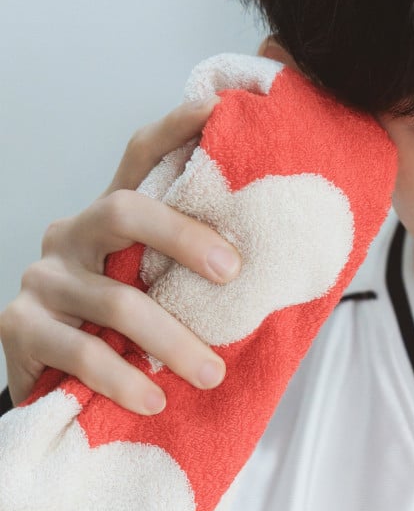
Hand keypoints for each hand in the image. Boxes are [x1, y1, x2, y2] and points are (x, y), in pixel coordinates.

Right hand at [0, 97, 242, 412]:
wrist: (55, 386)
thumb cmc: (128, 333)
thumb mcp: (160, 291)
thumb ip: (195, 273)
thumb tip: (289, 267)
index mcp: (112, 217)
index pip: (141, 156)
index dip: (176, 128)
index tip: (218, 108)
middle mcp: (72, 234)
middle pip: (125, 212)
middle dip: (184, 238)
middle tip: (234, 274)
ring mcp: (42, 278)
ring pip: (115, 301)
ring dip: (172, 341)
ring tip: (211, 374)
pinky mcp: (18, 326)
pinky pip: (81, 352)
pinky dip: (124, 378)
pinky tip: (154, 401)